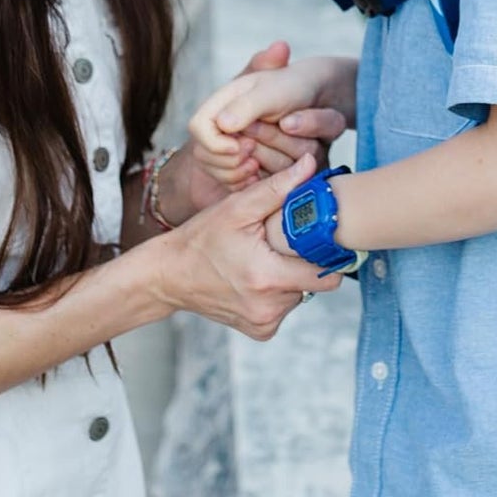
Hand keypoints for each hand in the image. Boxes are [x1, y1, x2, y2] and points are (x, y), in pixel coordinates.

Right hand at [155, 154, 337, 339]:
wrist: (170, 276)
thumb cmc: (201, 239)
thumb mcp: (237, 208)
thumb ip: (278, 188)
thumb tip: (310, 165)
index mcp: (267, 277)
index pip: (327, 273)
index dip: (327, 250)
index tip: (320, 235)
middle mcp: (269, 307)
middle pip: (315, 281)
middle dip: (306, 259)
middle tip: (283, 242)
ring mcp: (265, 323)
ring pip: (301, 293)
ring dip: (291, 274)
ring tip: (265, 257)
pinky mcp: (260, 330)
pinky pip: (285, 306)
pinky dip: (278, 290)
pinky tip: (257, 274)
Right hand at [182, 41, 300, 209]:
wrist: (315, 95)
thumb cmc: (293, 88)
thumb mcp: (272, 92)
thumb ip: (248, 106)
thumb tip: (223, 124)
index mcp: (223, 100)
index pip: (197, 126)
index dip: (215, 142)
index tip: (241, 146)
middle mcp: (222, 124)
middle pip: (205, 154)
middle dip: (232, 160)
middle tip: (254, 152)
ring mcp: (230, 145)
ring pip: (222, 173)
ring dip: (244, 172)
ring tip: (261, 162)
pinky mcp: (241, 164)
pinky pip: (235, 185)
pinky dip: (250, 183)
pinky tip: (265, 175)